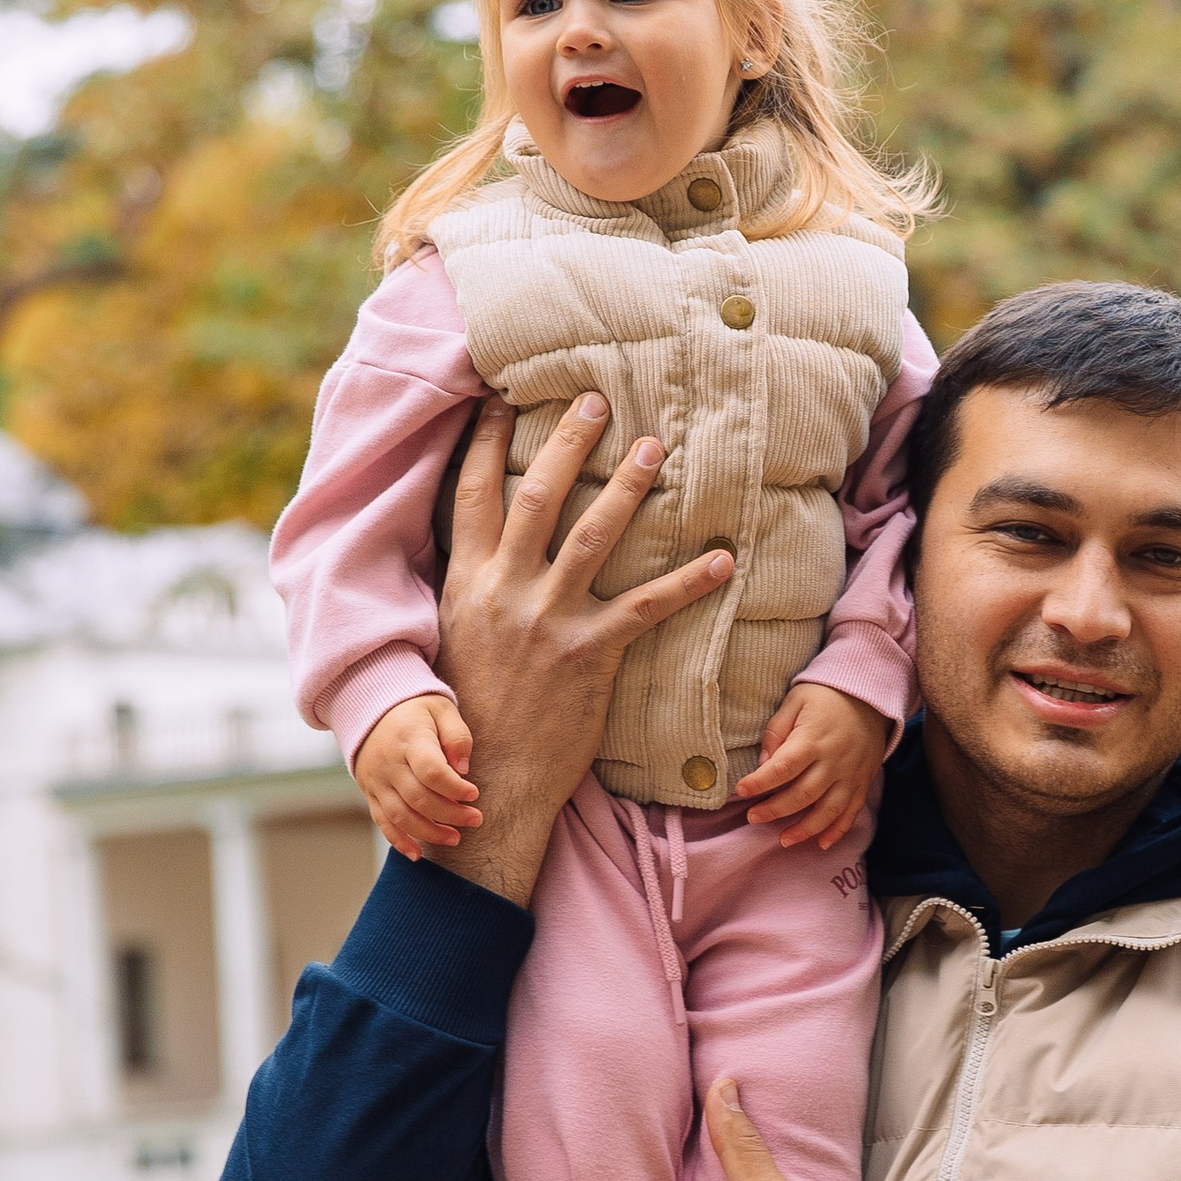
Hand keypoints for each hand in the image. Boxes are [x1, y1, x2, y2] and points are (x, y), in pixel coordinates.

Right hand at [353, 692, 479, 858]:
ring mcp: (377, 781)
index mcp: (409, 739)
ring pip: (400, 815)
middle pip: (419, 798)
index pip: (431, 771)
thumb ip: (457, 736)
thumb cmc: (416, 711)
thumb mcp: (442, 710)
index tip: (474, 794)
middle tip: (475, 819)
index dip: (455, 788)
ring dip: (429, 832)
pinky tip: (417, 854)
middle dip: (450, 814)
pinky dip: (399, 841)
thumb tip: (463, 769)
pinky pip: (382, 822)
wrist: (371, 710)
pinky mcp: (371, 794)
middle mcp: (389, 763)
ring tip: (455, 838)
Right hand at [431, 392, 732, 904]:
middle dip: (565, 442)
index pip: (471, 495)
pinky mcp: (589, 655)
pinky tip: (725, 561)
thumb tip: (488, 552)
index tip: (501, 401)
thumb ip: (471, 591)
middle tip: (595, 398)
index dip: (486, 443)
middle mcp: (502, 591)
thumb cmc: (470, 716)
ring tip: (654, 448)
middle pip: (534, 495)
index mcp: (465, 583)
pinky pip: (647, 607)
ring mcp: (546, 620)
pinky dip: (689, 583)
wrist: (486, 782)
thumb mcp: (455, 641)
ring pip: (591, 535)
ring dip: (626, 487)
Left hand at [735, 683, 889, 850]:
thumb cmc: (826, 698)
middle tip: (753, 817)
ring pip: (828, 810)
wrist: (871, 698)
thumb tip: (763, 763)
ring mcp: (850, 775)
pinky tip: (821, 844)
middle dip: (775, 810)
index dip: (760, 782)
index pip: (783, 767)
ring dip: (805, 829)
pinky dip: (837, 831)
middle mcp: (833, 761)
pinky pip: (851, 812)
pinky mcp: (862, 782)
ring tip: (783, 840)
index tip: (740, 791)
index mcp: (812, 739)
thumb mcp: (795, 701)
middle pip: (803, 794)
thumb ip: (776, 731)